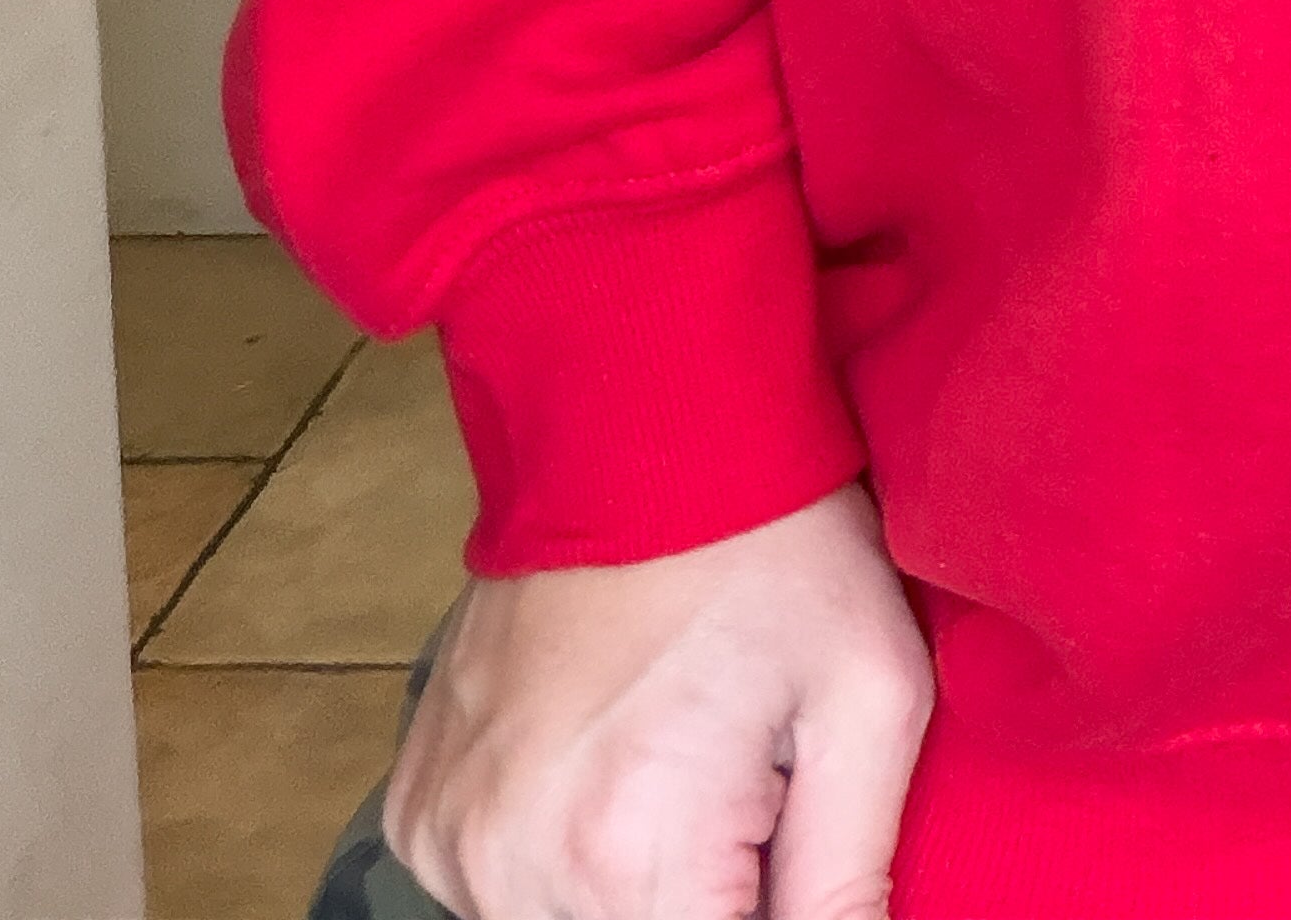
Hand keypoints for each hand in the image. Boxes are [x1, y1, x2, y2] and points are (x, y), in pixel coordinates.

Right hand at [384, 481, 932, 919]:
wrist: (639, 419)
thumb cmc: (776, 547)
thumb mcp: (871, 702)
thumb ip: (850, 883)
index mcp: (630, 860)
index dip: (770, 910)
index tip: (784, 845)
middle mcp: (513, 869)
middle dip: (704, 898)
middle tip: (744, 791)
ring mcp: (450, 842)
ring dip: (633, 886)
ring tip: (680, 764)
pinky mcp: (419, 812)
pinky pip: (500, 889)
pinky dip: (563, 856)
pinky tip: (614, 760)